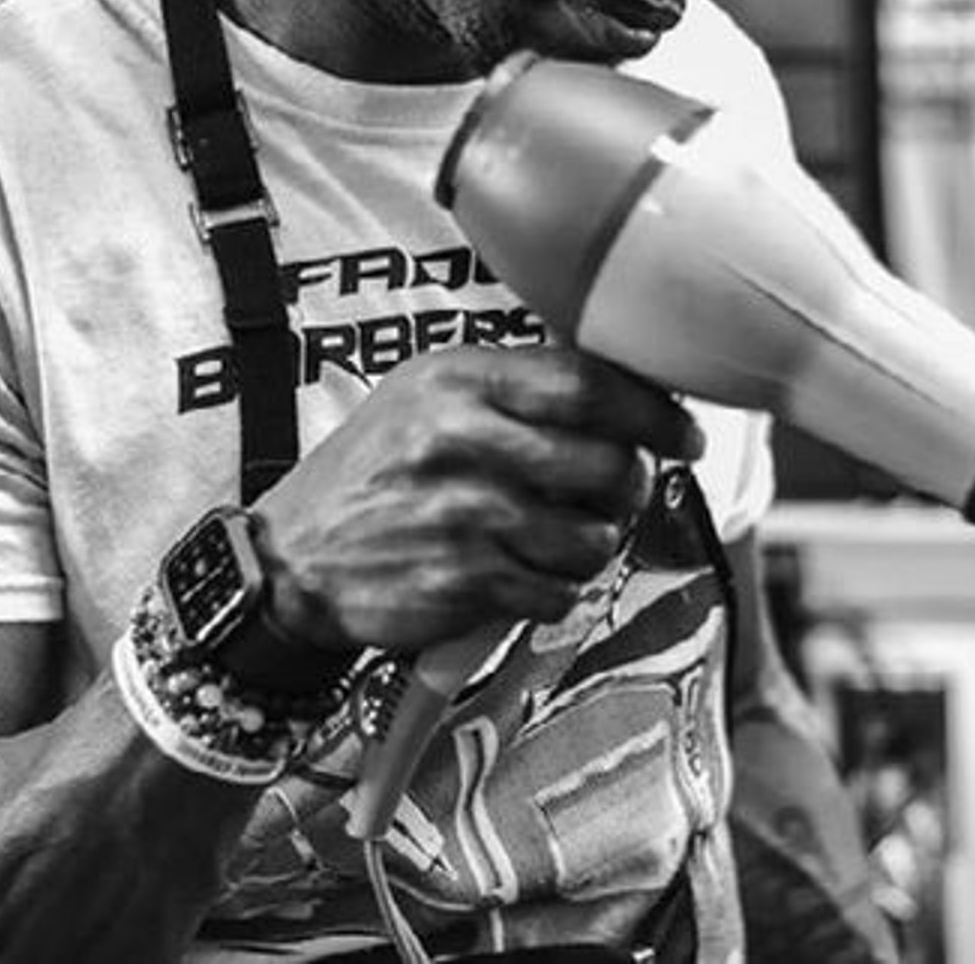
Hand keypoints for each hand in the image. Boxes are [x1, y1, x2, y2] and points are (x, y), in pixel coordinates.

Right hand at [251, 345, 703, 652]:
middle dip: (630, 486)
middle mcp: (463, 442)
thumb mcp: (425, 397)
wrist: (290, 560)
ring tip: (560, 538)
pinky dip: (556, 591)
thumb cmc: (373, 473)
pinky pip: (558, 592)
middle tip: (615, 494)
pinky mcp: (464, 581)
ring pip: (593, 536)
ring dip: (594, 545)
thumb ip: (513, 387)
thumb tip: (625, 394)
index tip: (684, 432)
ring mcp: (465, 514)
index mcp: (458, 382)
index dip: (653, 410)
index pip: (587, 384)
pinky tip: (524, 576)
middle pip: (607, 462)